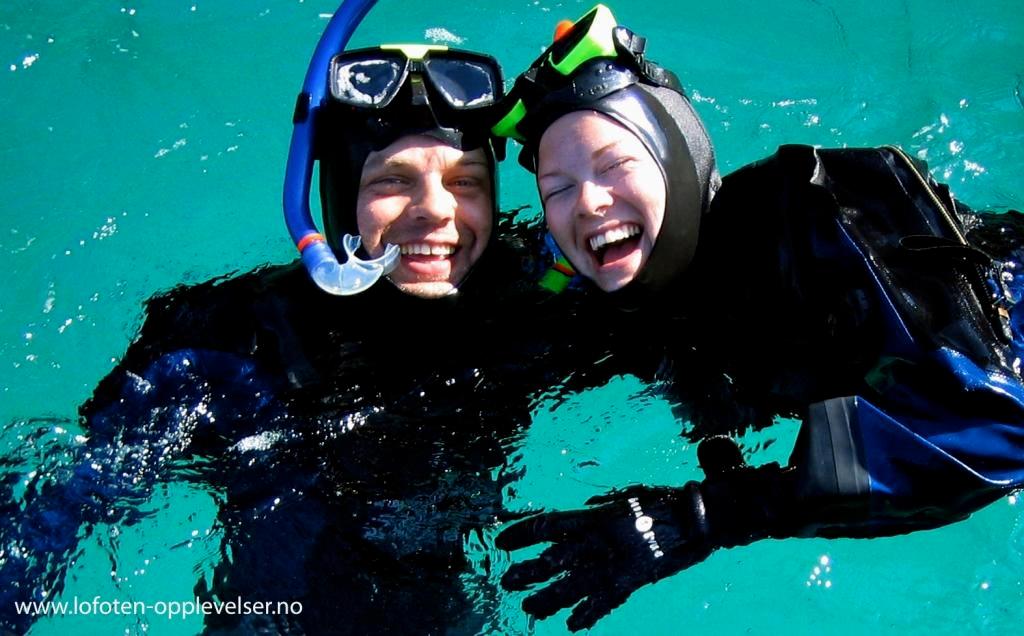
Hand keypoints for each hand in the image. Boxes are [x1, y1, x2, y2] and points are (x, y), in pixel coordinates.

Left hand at [496, 483, 710, 631]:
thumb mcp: (621, 496)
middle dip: (527, 572)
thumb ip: (595, 508)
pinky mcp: (633, 581)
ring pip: (574, 587)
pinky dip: (587, 615)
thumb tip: (578, 513)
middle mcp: (600, 541)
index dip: (522, 533)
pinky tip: (571, 626)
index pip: (549, 525)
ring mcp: (616, 564)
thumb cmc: (658, 500)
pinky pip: (605, 602)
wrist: (696, 518)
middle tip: (506, 582)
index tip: (501, 541)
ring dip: (549, 600)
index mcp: (595, 516)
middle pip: (554, 560)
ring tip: (529, 609)